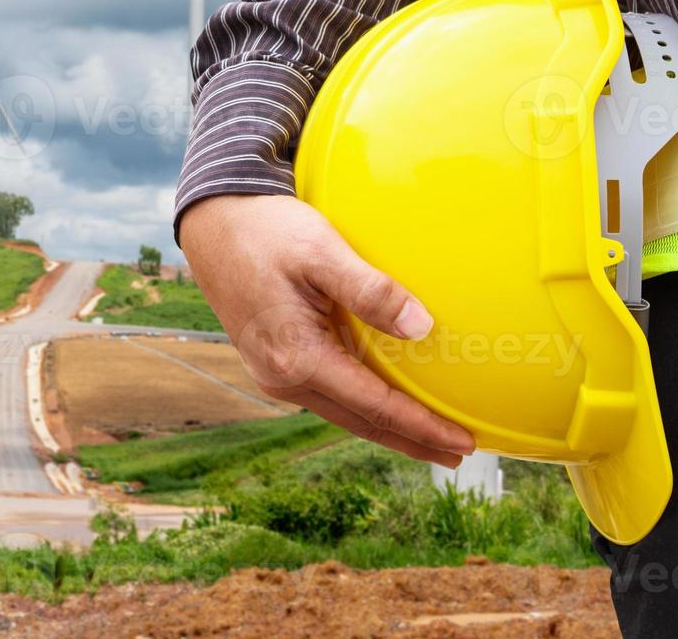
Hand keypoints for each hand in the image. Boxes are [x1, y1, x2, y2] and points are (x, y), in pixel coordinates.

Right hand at [180, 193, 474, 466]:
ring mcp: (273, 373)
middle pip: (359, 423)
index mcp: (295, 357)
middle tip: (457, 456)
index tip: (462, 441)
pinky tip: (382, 401)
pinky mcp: (273, 360)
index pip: (374, 406)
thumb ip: (371, 291)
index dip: (422, 426)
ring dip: (387, 426)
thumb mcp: (322, 252)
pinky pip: (327, 394)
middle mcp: (281, 377)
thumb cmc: (267, 231)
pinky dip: (362, 406)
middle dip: (411, 441)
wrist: (215, 222)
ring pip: (343, 412)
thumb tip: (423, 328)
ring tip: (428, 437)